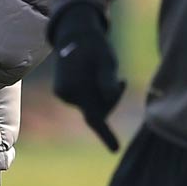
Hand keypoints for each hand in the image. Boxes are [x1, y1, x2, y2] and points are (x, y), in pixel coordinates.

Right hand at [49, 3, 125, 151]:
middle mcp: (66, 95)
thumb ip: (107, 79)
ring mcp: (64, 95)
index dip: (106, 134)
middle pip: (96, 111)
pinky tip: (95, 77)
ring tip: (107, 74)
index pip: (94, 116)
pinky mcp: (65, 93)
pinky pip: (86, 101)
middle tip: (122, 80)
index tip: (116, 150)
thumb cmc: (94, 46)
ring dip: (103, 96)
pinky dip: (95, 93)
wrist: (74, 35)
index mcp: (76, 88)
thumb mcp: (107, 61)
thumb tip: (109, 98)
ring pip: (91, 106)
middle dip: (111, 101)